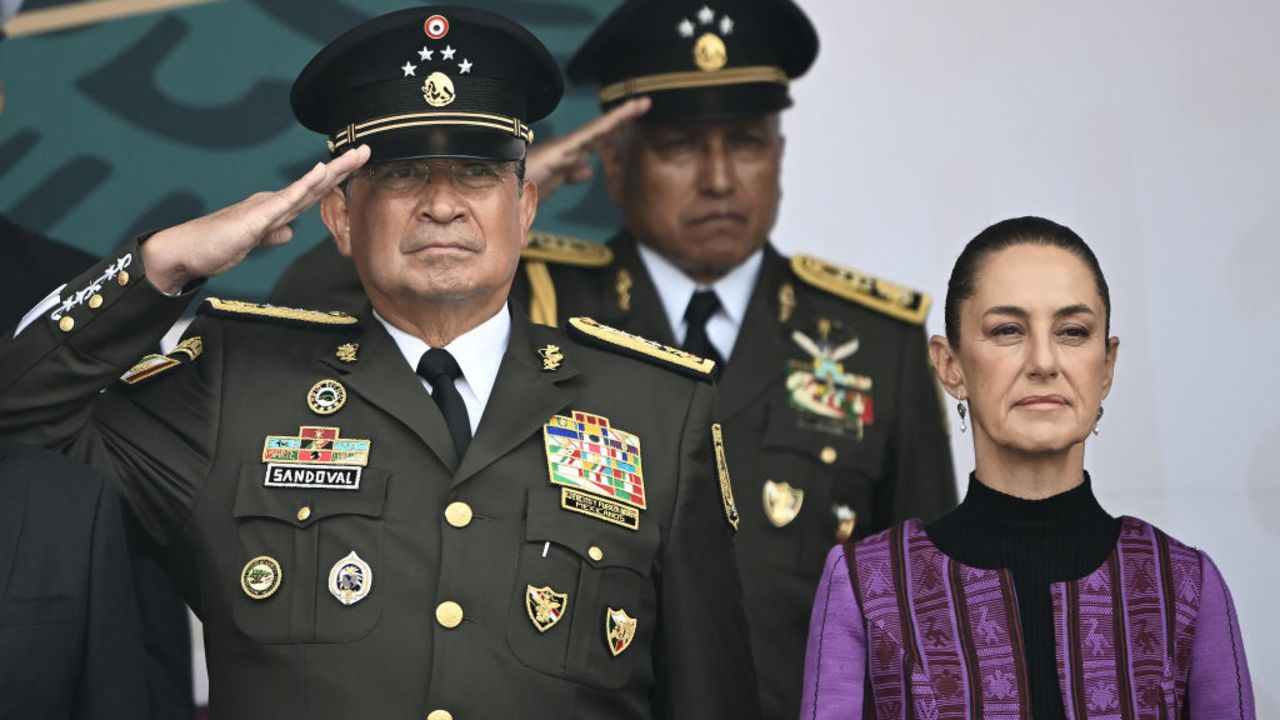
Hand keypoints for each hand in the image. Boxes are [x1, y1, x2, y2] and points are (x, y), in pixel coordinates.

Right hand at [142, 145, 370, 293]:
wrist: (184, 252)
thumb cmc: (214, 246)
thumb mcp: (253, 241)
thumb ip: (272, 233)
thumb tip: (288, 232)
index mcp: (275, 209)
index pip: (312, 193)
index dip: (336, 180)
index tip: (357, 167)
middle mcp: (273, 203)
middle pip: (316, 184)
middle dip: (343, 168)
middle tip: (367, 150)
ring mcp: (265, 208)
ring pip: (307, 187)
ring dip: (332, 171)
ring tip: (354, 155)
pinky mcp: (256, 218)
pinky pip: (286, 200)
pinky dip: (305, 185)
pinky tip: (321, 172)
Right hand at [526, 97, 649, 201]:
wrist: (492, 189)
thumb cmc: (516, 188)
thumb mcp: (550, 185)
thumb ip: (568, 175)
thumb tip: (587, 170)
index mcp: (567, 157)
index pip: (596, 142)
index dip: (614, 130)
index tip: (635, 117)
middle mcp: (567, 149)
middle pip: (601, 132)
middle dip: (622, 118)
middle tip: (646, 103)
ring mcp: (564, 149)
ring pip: (598, 130)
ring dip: (619, 117)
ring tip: (641, 104)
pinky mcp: (561, 152)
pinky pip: (587, 137)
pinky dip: (606, 126)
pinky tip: (620, 119)